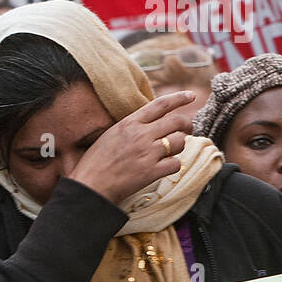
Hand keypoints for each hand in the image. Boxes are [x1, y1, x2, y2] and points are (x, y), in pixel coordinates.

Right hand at [67, 92, 193, 204]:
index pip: (161, 104)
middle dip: (187, 125)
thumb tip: (151, 122)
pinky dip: (174, 165)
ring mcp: (148, 153)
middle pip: (177, 121)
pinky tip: (165, 167)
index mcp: (130, 123)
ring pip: (180, 142)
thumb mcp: (112, 134)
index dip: (179, 98)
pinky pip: (175, 164)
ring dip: (180, 146)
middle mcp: (141, 135)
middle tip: (186, 130)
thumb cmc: (96, 161)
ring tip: (172, 150)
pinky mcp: (152, 172)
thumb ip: (132, 126)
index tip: (191, 96)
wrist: (90, 185)